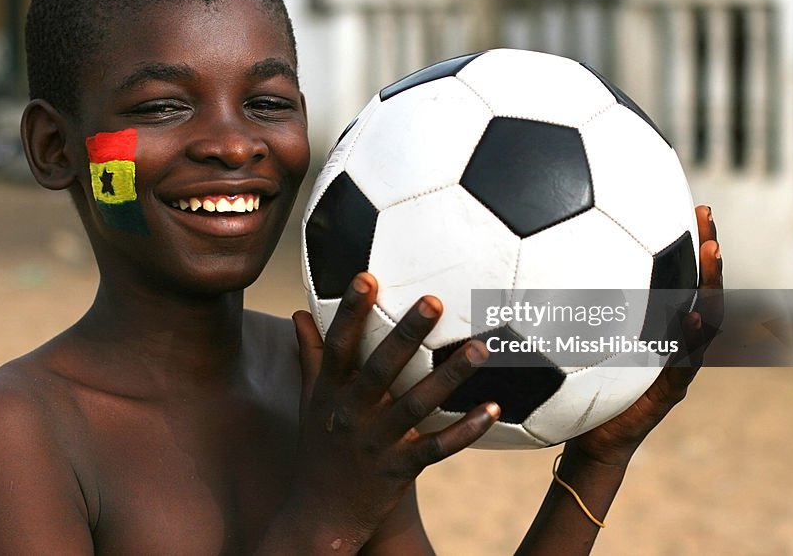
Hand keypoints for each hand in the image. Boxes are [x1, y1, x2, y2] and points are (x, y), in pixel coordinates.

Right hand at [285, 273, 498, 550]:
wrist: (321, 516)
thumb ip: (310, 357)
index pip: (338, 346)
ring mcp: (376, 443)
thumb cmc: (319, 449)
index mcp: (329, 394)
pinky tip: (492, 408)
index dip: (351, 312)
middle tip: (434, 300)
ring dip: (450, 377)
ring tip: (480, 350)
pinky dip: (465, 430)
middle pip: (380, 369)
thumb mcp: (309, 402)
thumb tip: (299, 313)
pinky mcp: (399, 469)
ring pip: (416, 405)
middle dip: (407, 334)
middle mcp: (351, 414)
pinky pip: (437, 448)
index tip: (367, 277)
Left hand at [565, 205, 723, 467]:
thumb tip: (520, 265)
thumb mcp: (571, 342)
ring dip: (712, 282)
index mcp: (654, 324)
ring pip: (706, 317)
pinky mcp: (670, 388)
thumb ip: (562, 307)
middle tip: (704, 214)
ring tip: (712, 250)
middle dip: (706, 250)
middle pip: (700, 287)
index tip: (686, 205)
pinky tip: (694, 313)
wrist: (590, 439)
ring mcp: (677, 362)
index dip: (685, 241)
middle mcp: (672, 338)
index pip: (678, 276)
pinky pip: (686, 359)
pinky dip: (692, 336)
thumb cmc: (575, 389)